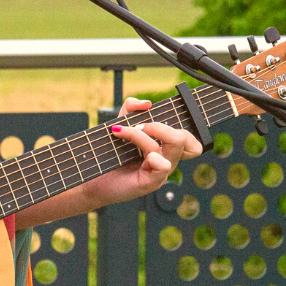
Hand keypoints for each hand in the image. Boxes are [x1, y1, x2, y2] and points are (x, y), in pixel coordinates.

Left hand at [78, 97, 203, 209]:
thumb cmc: (111, 155)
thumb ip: (132, 110)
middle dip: (160, 126)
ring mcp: (161, 172)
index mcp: (164, 147)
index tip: (153, 116)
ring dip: (144, 134)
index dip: (182, 124)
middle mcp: (166, 159)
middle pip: (185, 139)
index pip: (190, 138)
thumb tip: (146, 103)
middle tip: (137, 125)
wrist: (95, 179)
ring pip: (173, 146)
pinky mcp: (151, 183)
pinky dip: (154, 156)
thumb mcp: (121, 125)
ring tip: (122, 132)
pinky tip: (139, 155)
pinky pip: (163, 166)